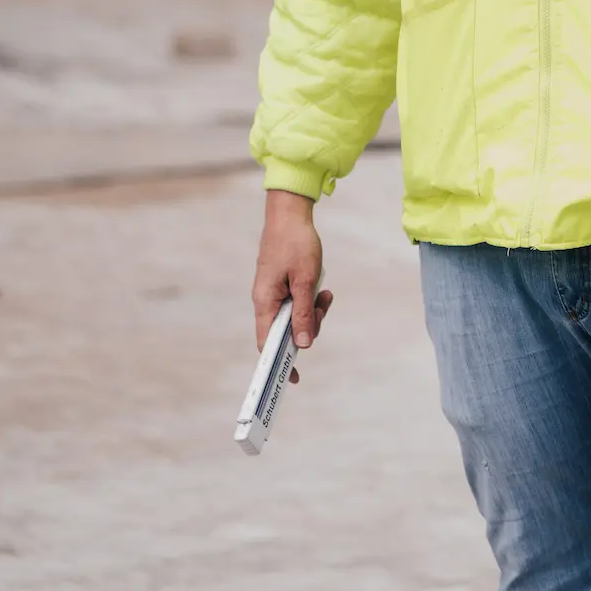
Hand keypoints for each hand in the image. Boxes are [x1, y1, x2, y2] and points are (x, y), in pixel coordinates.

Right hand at [252, 189, 331, 383]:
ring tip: (325, 293)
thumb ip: (303, 314)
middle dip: (307, 327)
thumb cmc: (296, 243)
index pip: (267, 344)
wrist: (291, 211)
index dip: (279, 363)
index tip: (294, 379)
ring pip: (294, 316)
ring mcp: (273, 291)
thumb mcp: (305, 281)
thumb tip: (303, 345)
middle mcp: (265, 300)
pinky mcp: (282, 283)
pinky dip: (310, 299)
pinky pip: (296, 301)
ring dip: (312, 311)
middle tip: (321, 309)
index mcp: (265, 302)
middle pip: (285, 331)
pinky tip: (322, 288)